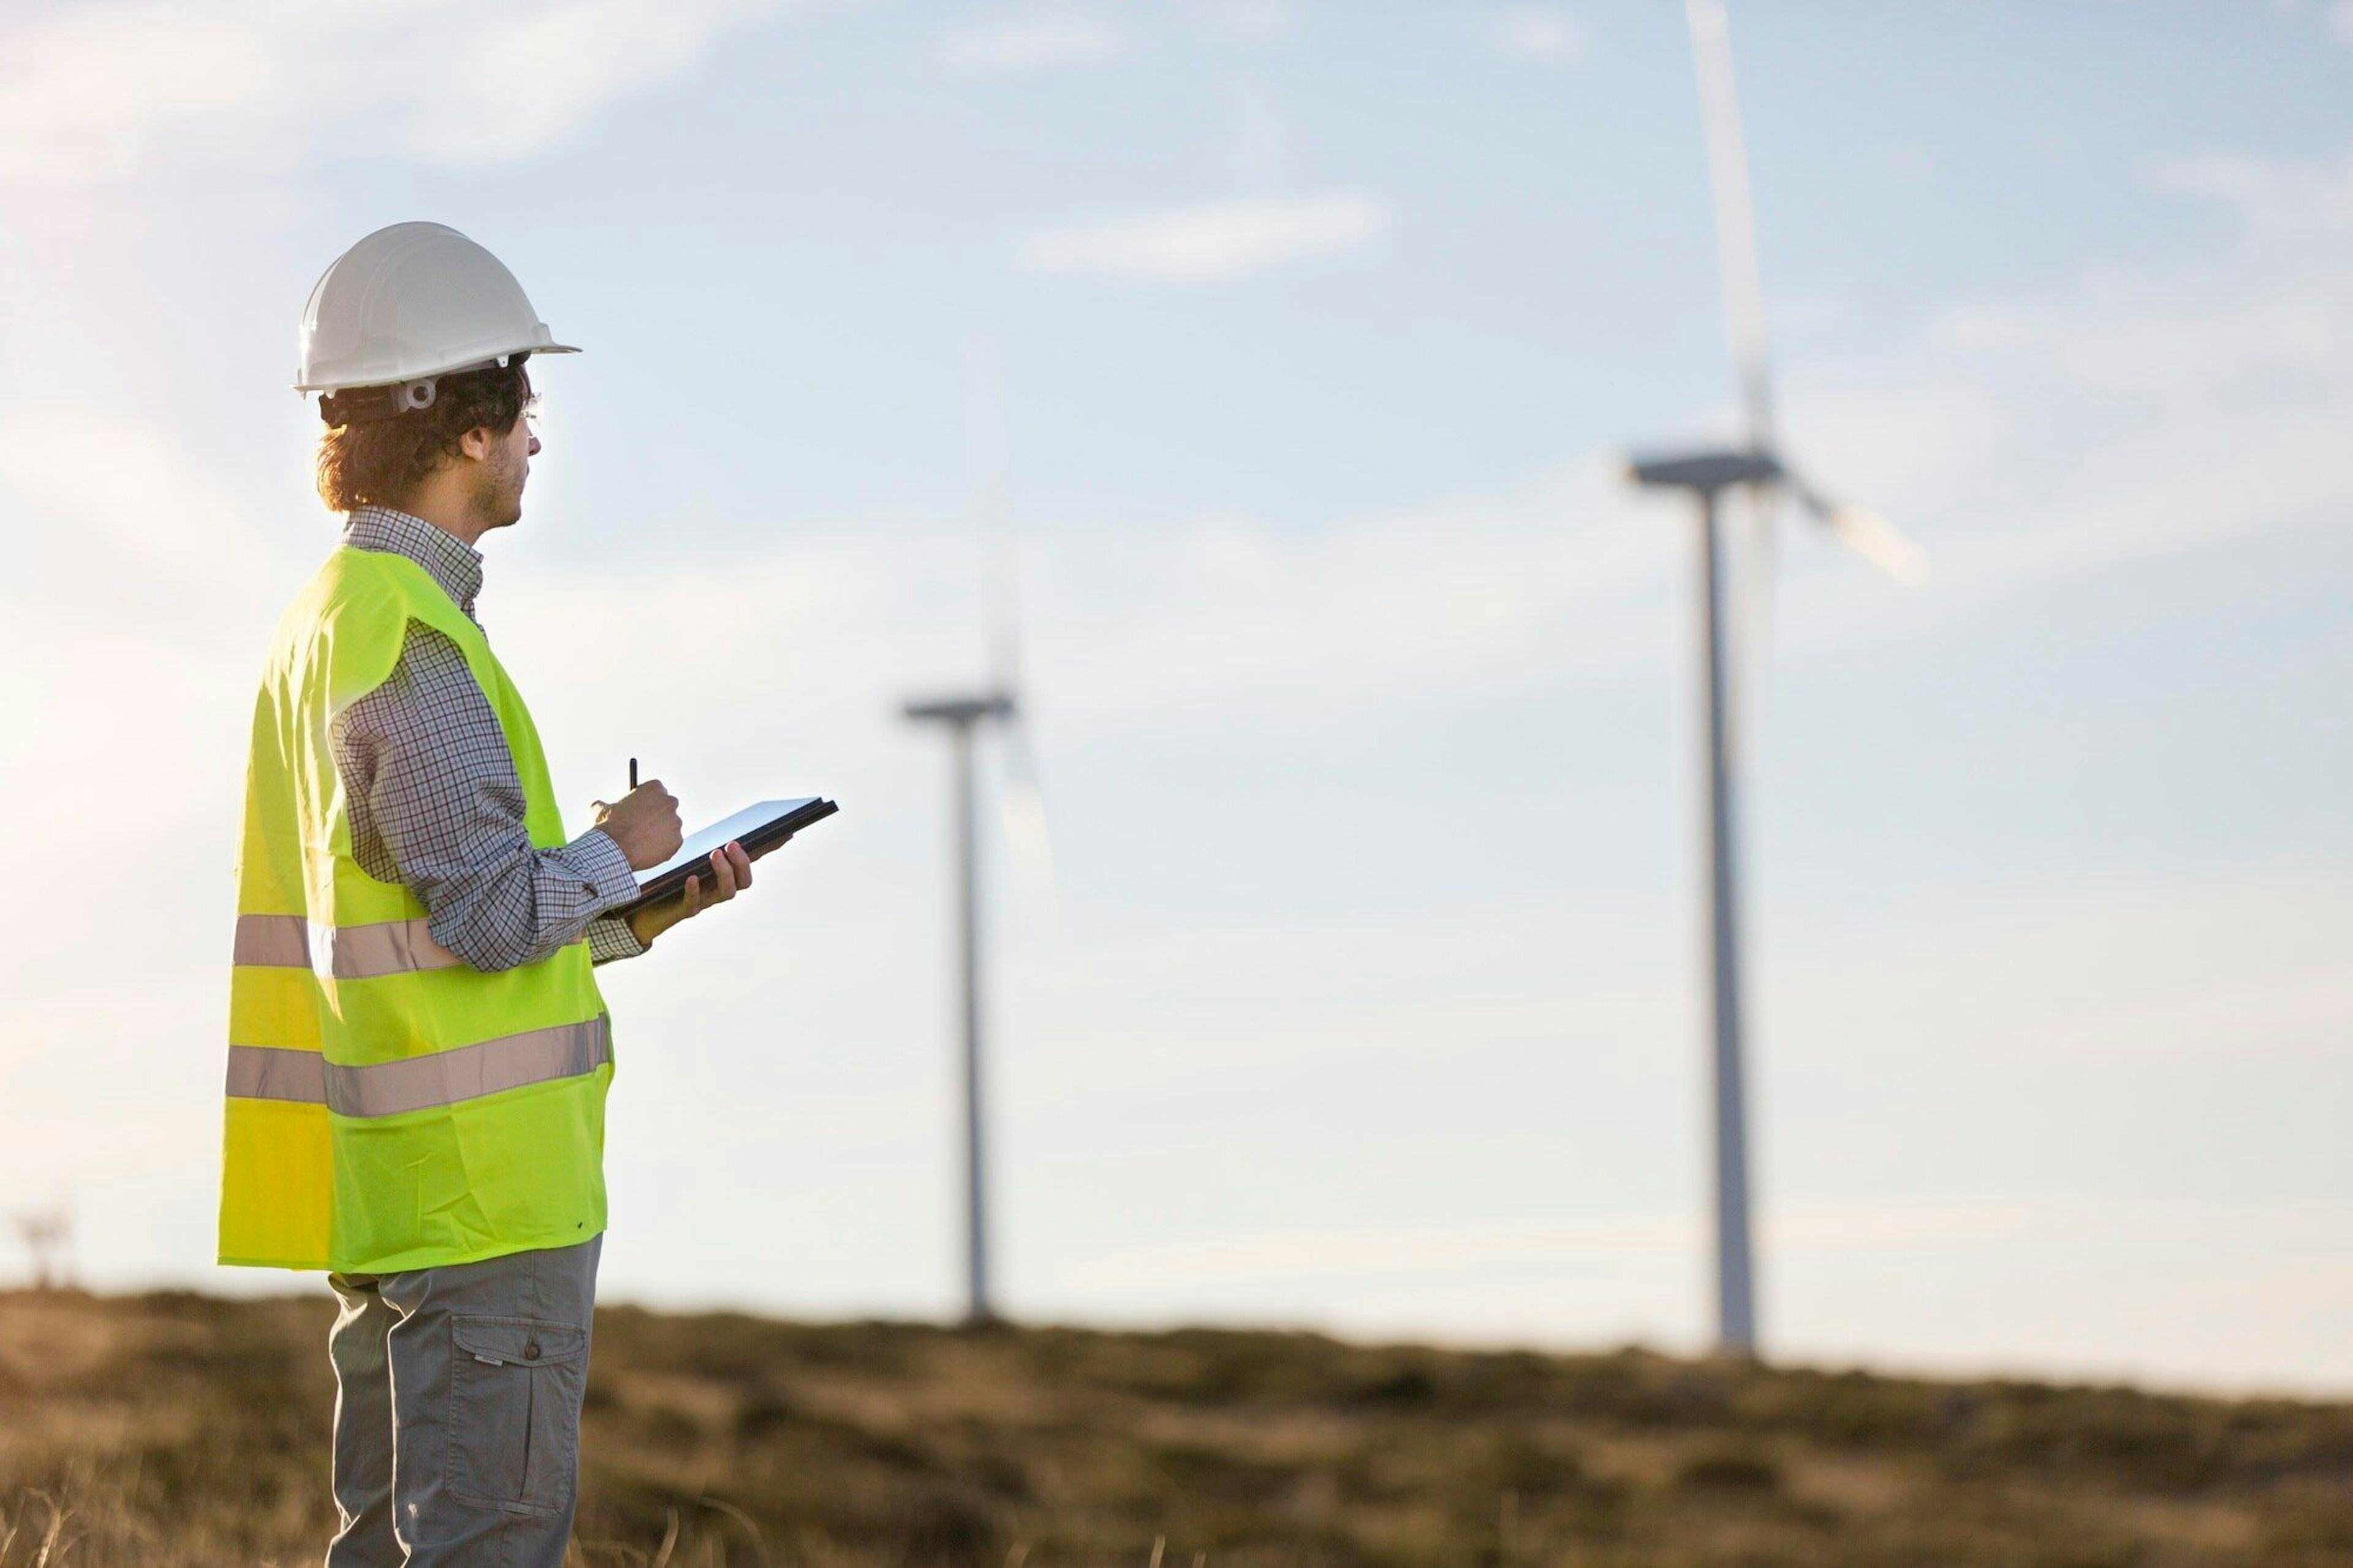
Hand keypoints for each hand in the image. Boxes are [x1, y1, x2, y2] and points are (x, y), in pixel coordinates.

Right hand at [590, 780, 682, 869]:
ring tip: (641, 842)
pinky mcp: (677, 841)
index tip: (639, 810)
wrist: (616, 849)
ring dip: (659, 833)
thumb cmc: (609, 827)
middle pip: (666, 808)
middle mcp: (670, 802)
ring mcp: (675, 823)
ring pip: (669, 827)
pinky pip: (671, 844)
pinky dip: (662, 848)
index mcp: (655, 788)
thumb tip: (598, 805)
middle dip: (656, 816)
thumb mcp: (600, 810)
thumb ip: (604, 804)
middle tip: (643, 826)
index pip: (655, 791)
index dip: (646, 801)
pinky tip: (647, 851)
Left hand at [626, 840, 752, 947]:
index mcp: (721, 878)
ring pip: (726, 892)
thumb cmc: (669, 877)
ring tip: (715, 853)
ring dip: (724, 873)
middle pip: (743, 881)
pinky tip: (691, 878)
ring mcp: (704, 902)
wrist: (646, 906)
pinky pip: (694, 903)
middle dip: (741, 863)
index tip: (759, 839)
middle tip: (731, 844)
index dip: (755, 858)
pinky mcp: (686, 910)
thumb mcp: (686, 859)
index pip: (746, 869)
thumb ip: (699, 847)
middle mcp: (718, 891)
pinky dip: (695, 890)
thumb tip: (710, 823)